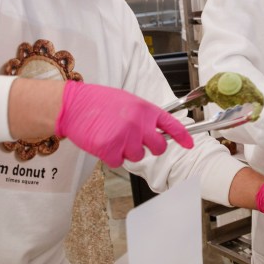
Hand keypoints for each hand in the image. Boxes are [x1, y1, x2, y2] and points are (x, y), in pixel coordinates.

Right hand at [54, 81, 192, 167]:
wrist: (74, 105)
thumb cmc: (98, 102)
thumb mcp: (127, 101)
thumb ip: (144, 116)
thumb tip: (155, 129)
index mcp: (145, 109)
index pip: (172, 125)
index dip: (184, 137)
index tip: (189, 144)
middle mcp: (139, 123)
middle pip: (159, 148)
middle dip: (149, 147)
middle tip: (134, 140)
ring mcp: (126, 137)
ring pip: (137, 156)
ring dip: (127, 151)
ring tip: (112, 136)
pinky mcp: (111, 149)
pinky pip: (119, 162)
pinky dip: (111, 156)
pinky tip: (103, 142)